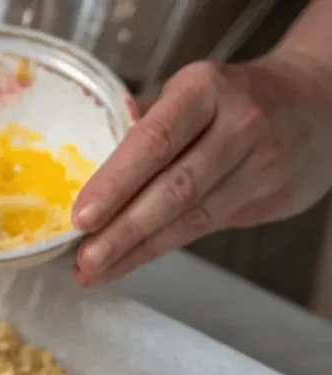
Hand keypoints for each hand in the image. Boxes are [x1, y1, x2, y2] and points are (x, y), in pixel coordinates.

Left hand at [71, 53, 331, 286]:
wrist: (315, 103)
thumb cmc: (231, 99)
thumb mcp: (189, 92)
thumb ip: (142, 123)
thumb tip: (89, 155)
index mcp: (206, 90)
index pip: (155, 141)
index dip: (116, 182)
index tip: (82, 216)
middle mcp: (238, 125)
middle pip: (175, 187)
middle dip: (123, 229)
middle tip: (83, 257)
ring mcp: (258, 165)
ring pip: (191, 217)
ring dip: (136, 250)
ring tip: (92, 270)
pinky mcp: (267, 198)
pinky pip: (203, 228)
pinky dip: (157, 250)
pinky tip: (125, 263)